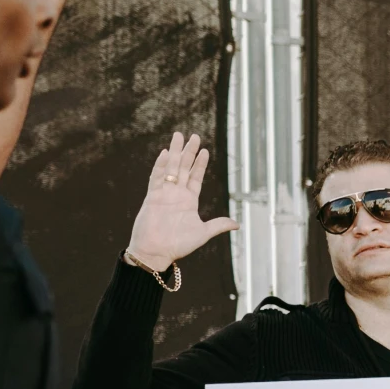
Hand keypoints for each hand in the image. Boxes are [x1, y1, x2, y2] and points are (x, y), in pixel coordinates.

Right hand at [126, 132, 236, 270]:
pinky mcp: (152, 197)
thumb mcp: (202, 233)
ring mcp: (164, 194)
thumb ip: (218, 225)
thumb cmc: (178, 245)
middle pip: (184, 168)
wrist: (156, 253)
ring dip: (175, 152)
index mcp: (188, 201)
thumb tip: (237, 224)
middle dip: (189, 152)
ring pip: (171, 168)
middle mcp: (176, 194)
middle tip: (194, 136)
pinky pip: (157, 178)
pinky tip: (166, 153)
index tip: (205, 151)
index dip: (200, 164)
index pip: (195, 178)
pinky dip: (161, 165)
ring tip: (179, 136)